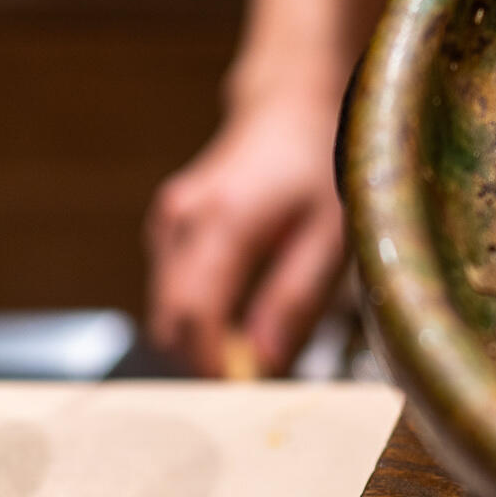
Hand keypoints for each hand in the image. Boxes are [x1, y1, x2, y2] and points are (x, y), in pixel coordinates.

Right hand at [145, 83, 345, 376]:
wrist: (291, 103)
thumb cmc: (320, 162)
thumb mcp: (329, 234)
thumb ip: (294, 298)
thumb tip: (263, 360)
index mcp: (223, 224)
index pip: (194, 316)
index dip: (210, 364)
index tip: (238, 393)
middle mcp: (181, 221)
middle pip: (169, 319)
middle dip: (202, 357)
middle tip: (250, 380)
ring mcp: (169, 220)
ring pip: (166, 305)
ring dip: (199, 335)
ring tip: (252, 347)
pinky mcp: (169, 224)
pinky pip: (172, 284)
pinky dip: (197, 310)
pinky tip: (238, 314)